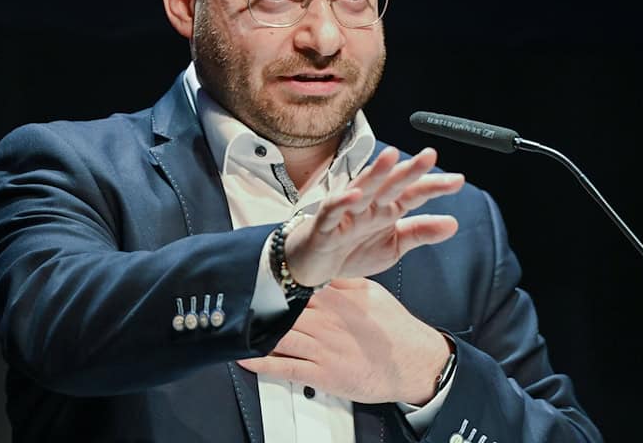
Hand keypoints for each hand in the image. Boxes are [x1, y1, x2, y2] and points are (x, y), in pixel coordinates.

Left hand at [237, 278, 451, 404]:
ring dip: (254, 333)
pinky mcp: (322, 374)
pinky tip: (244, 357)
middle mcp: (325, 321)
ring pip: (278, 337)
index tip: (254, 277)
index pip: (297, 286)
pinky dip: (260, 363)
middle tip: (234, 301)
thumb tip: (324, 268)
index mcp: (336, 300)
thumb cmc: (395, 330)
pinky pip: (284, 368)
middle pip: (281, 310)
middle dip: (257, 306)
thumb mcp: (372, 293)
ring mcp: (321, 348)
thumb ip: (345, 281)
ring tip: (230, 328)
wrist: (413, 362)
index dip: (273, 282)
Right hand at [285, 146, 463, 285]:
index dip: (434, 186)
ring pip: (363, 189)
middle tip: (429, 155)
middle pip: (391, 184)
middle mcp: (369, 205)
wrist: (314, 267)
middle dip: (409, 170)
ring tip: (391, 157)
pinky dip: (343, 202)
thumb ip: (421, 232)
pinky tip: (356, 195)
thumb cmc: (351, 249)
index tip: (458, 180)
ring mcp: (346, 212)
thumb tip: (454, 223)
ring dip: (376, 173)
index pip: (413, 192)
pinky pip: (333, 211)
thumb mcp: (393, 245)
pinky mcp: (325, 226)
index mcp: (386, 208)